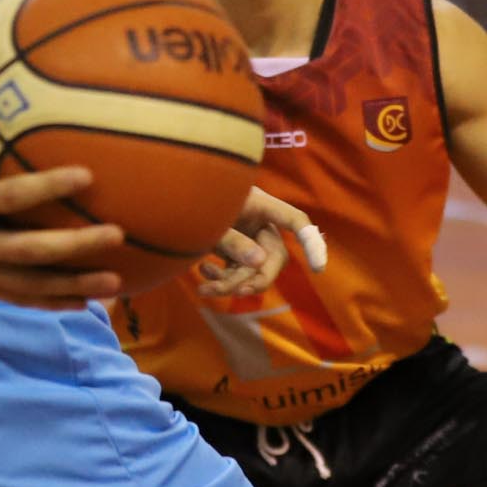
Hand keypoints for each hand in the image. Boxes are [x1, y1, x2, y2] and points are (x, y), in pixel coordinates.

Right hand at [0, 72, 125, 307]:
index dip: (47, 188)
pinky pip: (15, 297)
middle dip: (73, 247)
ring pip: (26, 284)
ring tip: (114, 282)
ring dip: (71, 285)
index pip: (7, 199)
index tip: (87, 176)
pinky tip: (84, 301)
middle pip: (27, 252)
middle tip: (116, 235)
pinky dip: (49, 302)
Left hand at [194, 186, 327, 298]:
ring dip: (232, 283)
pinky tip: (203, 270)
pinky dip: (222, 277)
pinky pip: (237, 270)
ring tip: (203, 288)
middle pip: (274, 257)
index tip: (319, 269)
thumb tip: (259, 264)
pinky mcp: (231, 248)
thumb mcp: (210, 220)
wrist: (167, 194)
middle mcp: (258, 220)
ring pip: (253, 269)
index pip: (296, 221)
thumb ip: (233, 242)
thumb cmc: (187, 199)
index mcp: (260, 203)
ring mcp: (246, 235)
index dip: (311, 243)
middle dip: (255, 278)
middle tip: (236, 292)